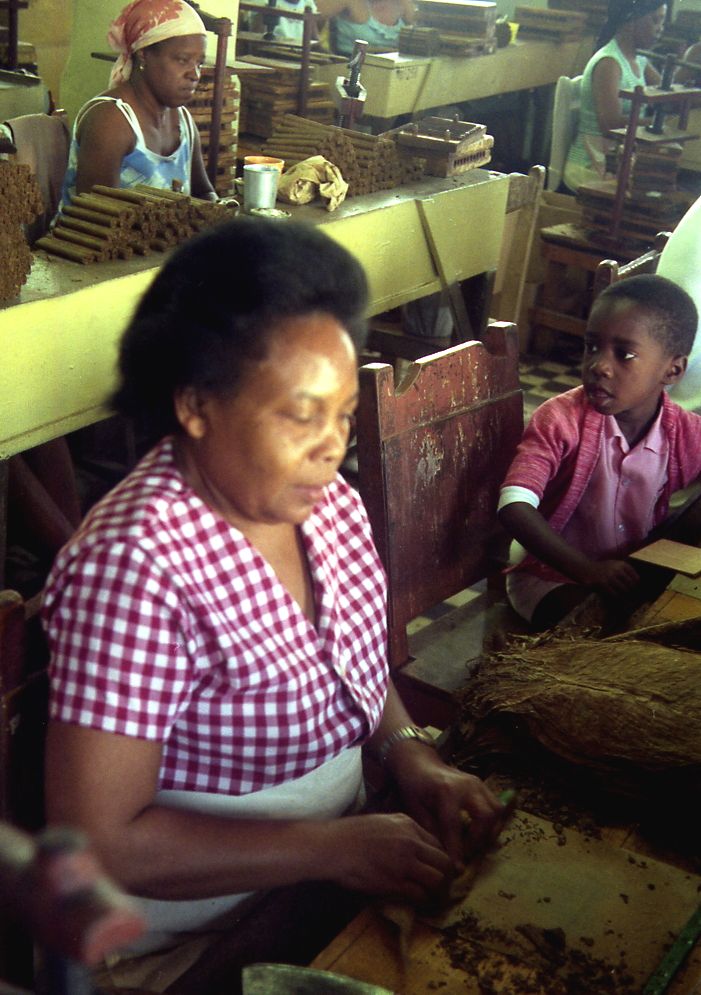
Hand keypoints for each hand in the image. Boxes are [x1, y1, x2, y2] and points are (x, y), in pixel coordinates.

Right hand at [327, 812, 452, 902]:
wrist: (332, 846)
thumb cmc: (350, 834)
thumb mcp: (382, 822)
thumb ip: (401, 833)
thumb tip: (413, 849)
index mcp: (407, 824)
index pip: (438, 844)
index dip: (441, 860)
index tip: (438, 870)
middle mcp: (411, 841)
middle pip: (444, 862)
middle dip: (447, 877)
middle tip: (443, 888)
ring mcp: (404, 862)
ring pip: (438, 879)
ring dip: (439, 892)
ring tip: (436, 900)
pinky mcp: (395, 882)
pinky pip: (421, 894)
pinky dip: (424, 901)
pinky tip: (421, 904)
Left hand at [388, 745, 508, 865]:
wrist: (419, 762)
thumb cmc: (414, 786)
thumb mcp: (415, 809)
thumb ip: (431, 831)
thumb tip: (445, 855)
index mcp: (446, 791)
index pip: (455, 826)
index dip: (457, 850)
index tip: (457, 869)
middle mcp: (467, 785)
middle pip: (486, 817)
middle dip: (479, 840)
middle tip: (467, 854)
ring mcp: (478, 783)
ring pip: (497, 811)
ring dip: (489, 832)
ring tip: (475, 845)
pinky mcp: (483, 785)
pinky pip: (497, 806)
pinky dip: (493, 822)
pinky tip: (481, 833)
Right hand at [577, 557, 639, 595]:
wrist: (585, 568)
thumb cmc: (601, 568)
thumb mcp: (613, 564)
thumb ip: (624, 570)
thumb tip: (637, 581)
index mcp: (621, 564)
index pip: (635, 576)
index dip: (636, 584)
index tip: (633, 587)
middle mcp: (616, 569)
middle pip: (631, 584)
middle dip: (630, 590)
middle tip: (628, 593)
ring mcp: (609, 576)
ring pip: (623, 589)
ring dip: (623, 593)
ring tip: (622, 595)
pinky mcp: (603, 583)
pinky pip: (614, 593)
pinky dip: (616, 596)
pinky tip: (614, 595)